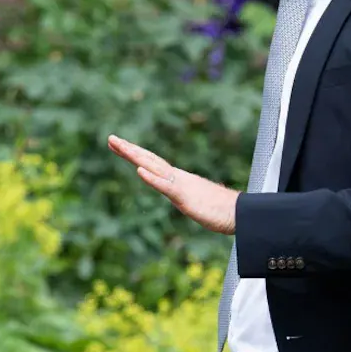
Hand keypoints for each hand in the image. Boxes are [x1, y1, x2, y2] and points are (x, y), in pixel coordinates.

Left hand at [108, 134, 238, 234]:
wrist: (239, 213)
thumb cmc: (220, 209)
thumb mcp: (195, 200)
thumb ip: (184, 194)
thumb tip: (179, 193)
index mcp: (178, 179)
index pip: (152, 163)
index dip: (134, 153)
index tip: (118, 144)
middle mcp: (177, 177)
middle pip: (149, 160)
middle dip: (129, 149)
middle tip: (111, 138)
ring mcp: (181, 186)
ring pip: (154, 168)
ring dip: (136, 157)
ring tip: (120, 146)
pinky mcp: (185, 197)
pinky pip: (166, 186)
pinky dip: (152, 178)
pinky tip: (139, 172)